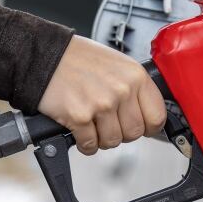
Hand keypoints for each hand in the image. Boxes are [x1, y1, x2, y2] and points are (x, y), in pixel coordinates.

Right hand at [39, 36, 166, 154]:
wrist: (45, 56)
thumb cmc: (78, 59)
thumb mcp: (117, 65)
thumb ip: (133, 88)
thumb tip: (145, 115)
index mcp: (135, 76)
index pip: (157, 117)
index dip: (147, 126)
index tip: (138, 126)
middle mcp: (122, 90)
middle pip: (134, 133)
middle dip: (120, 132)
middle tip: (107, 123)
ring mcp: (101, 104)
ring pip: (113, 141)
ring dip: (101, 138)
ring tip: (92, 124)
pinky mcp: (80, 117)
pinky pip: (90, 145)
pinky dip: (84, 143)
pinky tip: (79, 130)